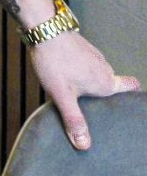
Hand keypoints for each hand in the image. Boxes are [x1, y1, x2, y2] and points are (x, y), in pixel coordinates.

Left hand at [28, 31, 139, 149]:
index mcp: (106, 83)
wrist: (44, 30)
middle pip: (111, 85)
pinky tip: (63, 73)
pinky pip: (85, 63)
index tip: (129, 104)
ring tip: (72, 88)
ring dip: (87, 80)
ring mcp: (95, 57)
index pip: (131, 87)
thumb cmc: (54, 63)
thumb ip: (74, 120)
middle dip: (101, 93)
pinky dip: (78, 69)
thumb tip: (85, 145)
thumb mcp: (62, 96)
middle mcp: (105, 69)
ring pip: (96, 73)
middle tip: (88, 102)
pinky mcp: (83, 48)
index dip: (132, 93)